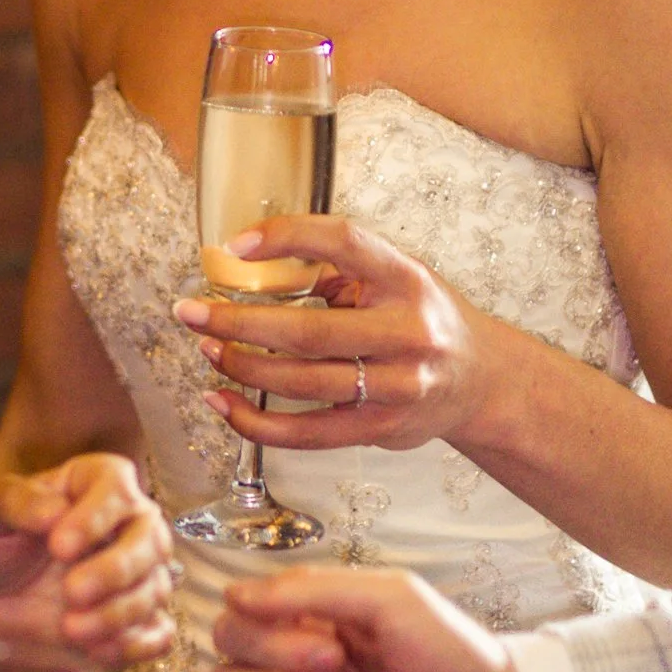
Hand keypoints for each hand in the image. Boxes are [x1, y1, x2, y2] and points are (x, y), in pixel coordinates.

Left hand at [0, 451, 173, 665]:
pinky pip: (159, 631)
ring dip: (117, 613)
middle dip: (115, 570)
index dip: (96, 518)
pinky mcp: (135, 617)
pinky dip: (136, 644)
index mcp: (94, 483)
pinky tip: (97, 650)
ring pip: (155, 587)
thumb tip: (55, 512)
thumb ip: (16, 502)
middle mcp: (127, 522)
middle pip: (150, 539)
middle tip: (71, 592)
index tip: (59, 546)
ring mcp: (137, 571)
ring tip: (70, 629)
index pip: (117, 489)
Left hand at [173, 219, 485, 452]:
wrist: (481, 379)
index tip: (235, 244)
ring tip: (208, 348)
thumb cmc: (423, 319)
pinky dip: (257, 422)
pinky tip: (223, 404)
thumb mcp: (396, 277)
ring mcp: (397, 386)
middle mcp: (407, 332)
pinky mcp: (381, 428)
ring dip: (243, 367)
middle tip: (190, 310)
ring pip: (304, 382)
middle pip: (309, 330)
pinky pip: (308, 433)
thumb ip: (338, 271)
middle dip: (239, 321)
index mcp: (407, 279)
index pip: (344, 243)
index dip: (287, 238)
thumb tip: (247, 266)